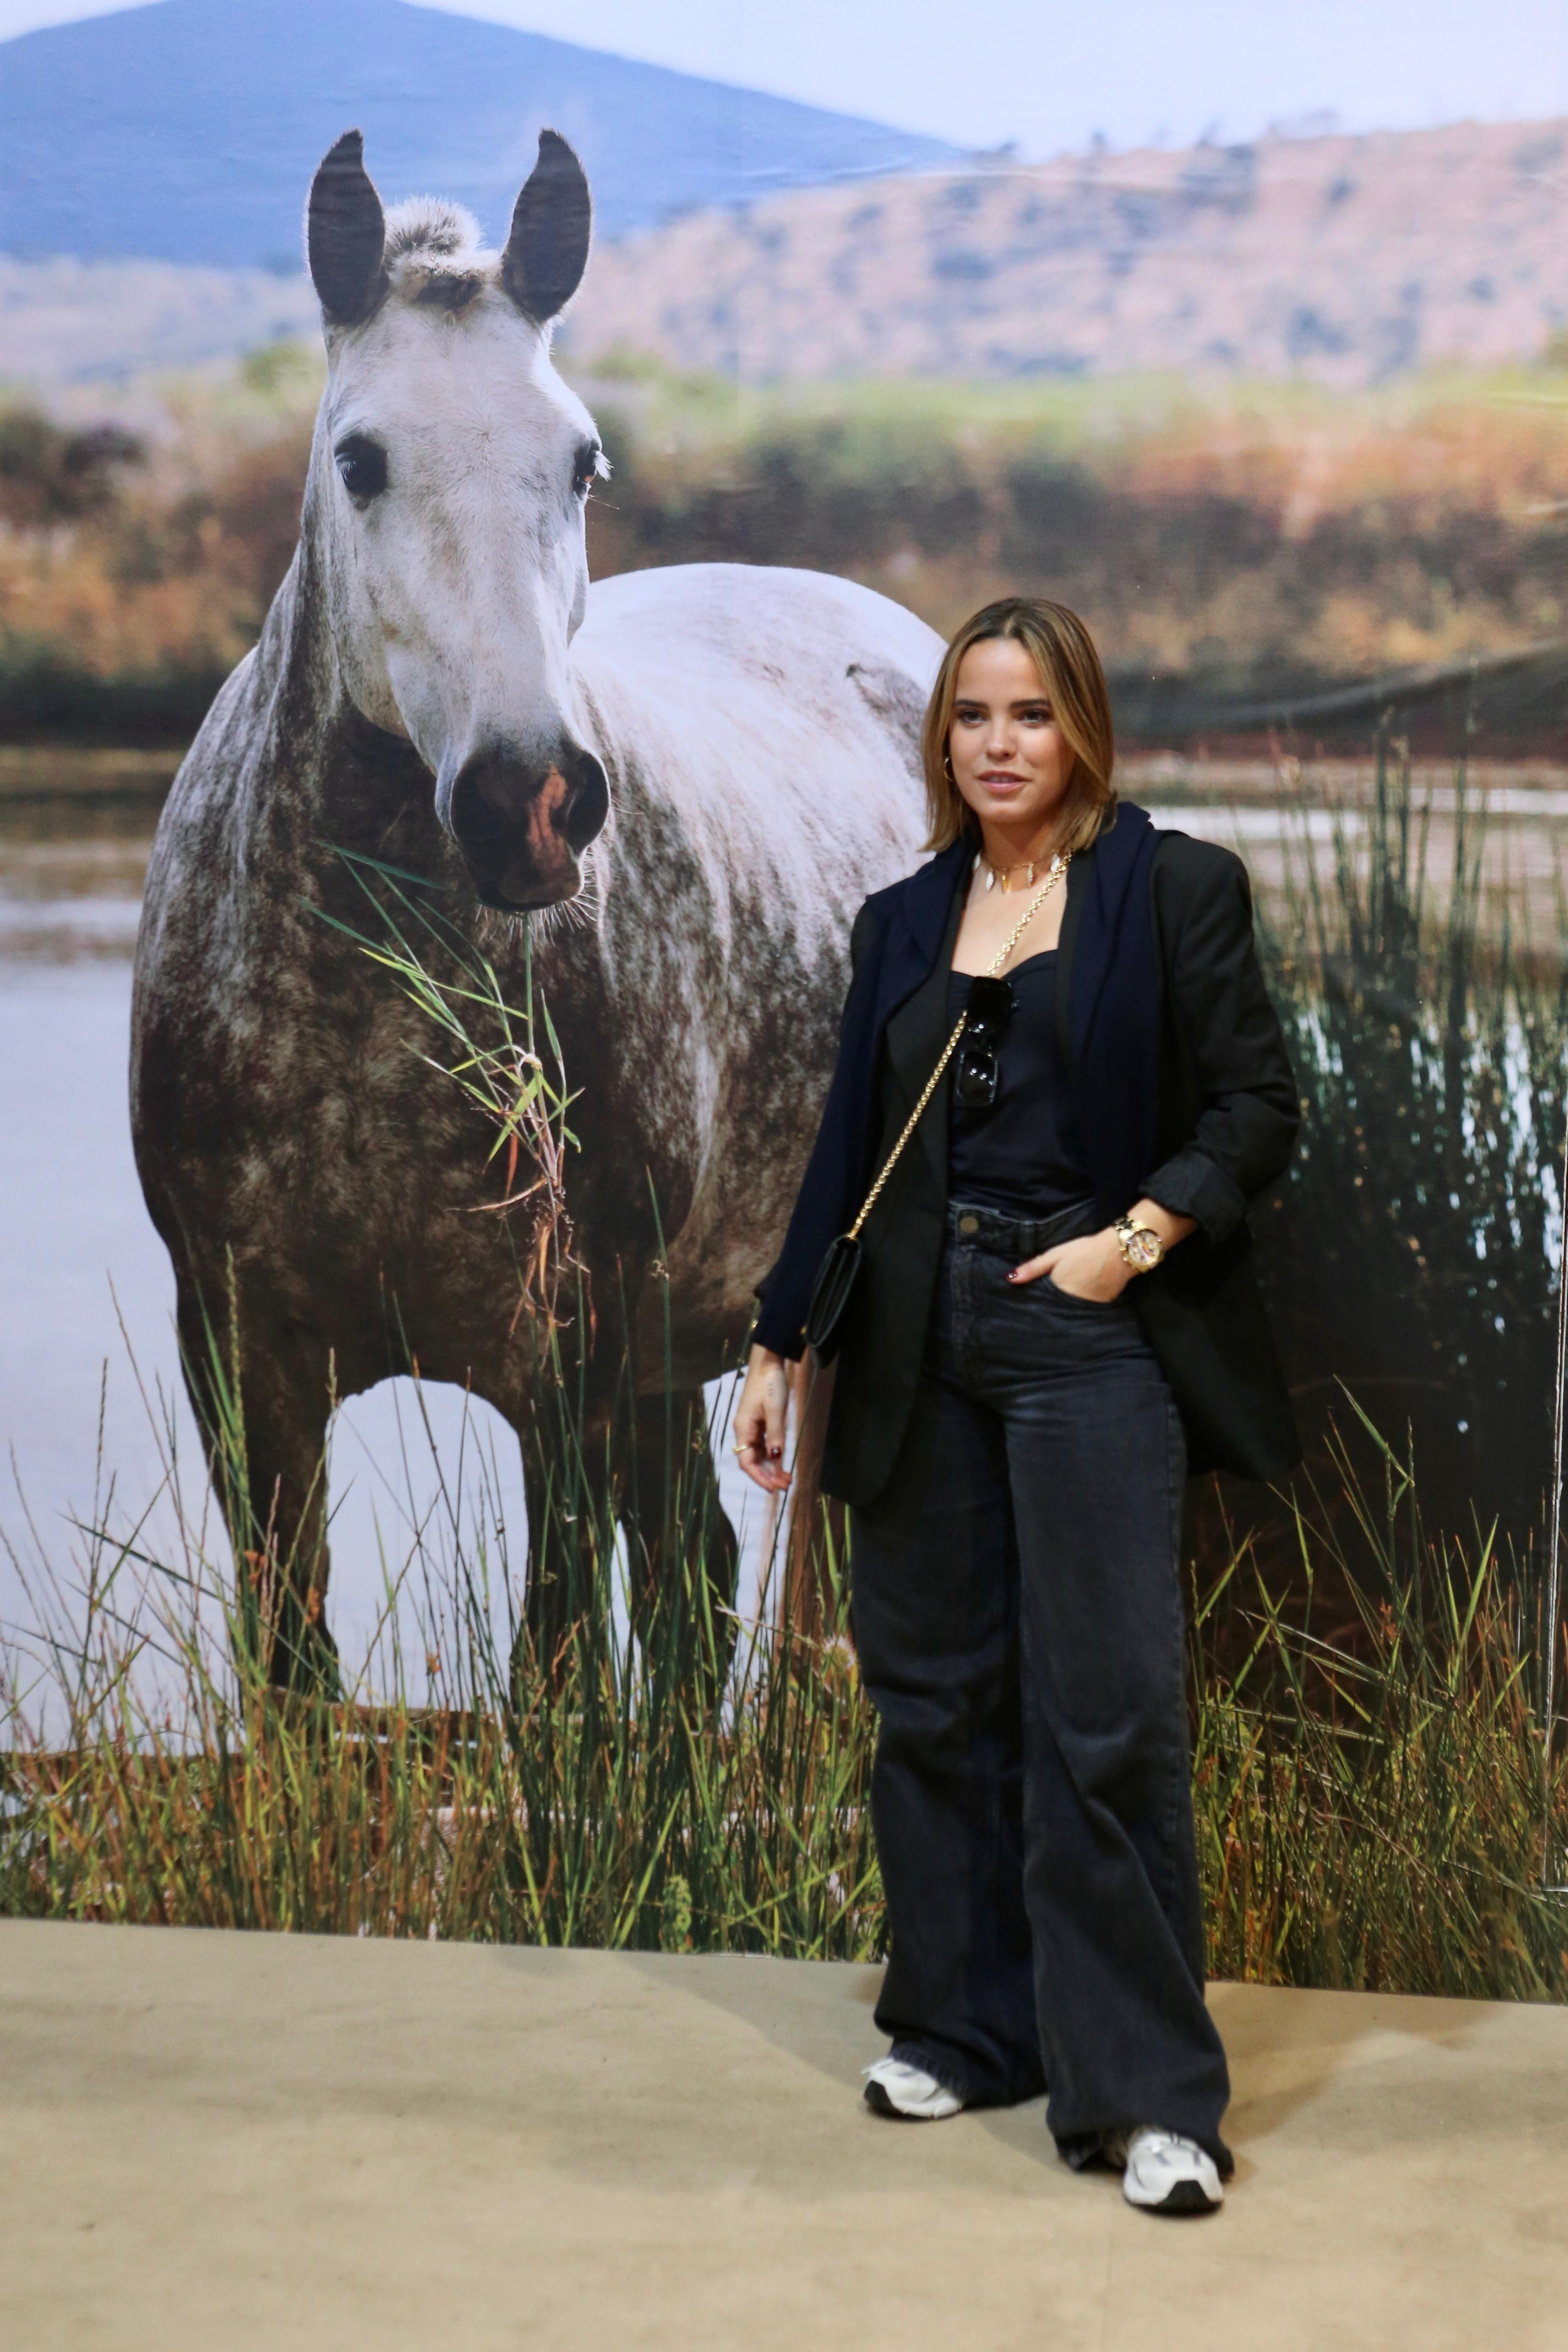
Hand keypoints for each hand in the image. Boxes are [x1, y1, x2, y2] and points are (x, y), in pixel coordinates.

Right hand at [732, 1345, 792, 1490]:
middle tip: (786, 1486)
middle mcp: (744, 1430)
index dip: (759, 1477)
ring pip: (759, 1455)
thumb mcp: (774, 1409)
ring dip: (771, 1468)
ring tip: (787, 1479)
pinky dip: (773, 1456)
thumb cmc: (770, 1384)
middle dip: (767, 1475)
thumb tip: (776, 1458)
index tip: (773, 1488)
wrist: (768, 1363)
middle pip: (752, 1461)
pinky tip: (782, 1463)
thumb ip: (775, 1434)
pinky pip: (764, 1445)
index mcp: (743, 1428)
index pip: (747, 1461)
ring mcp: (751, 1427)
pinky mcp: (759, 1423)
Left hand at [1007, 1227, 1129, 1301]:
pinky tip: (1083, 1300)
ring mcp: (1088, 1307)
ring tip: (1067, 1302)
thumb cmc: (1084, 1249)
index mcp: (1057, 1290)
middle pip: (1056, 1310)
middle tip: (1051, 1303)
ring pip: (1071, 1313)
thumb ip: (1033, 1268)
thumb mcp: (1055, 1254)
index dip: (1038, 1304)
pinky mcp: (1102, 1306)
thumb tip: (1009, 1279)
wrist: (1119, 1251)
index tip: (1032, 1305)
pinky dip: (1083, 1307)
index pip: (1042, 1304)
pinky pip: (1087, 1311)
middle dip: (1051, 1309)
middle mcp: (1071, 1302)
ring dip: (1068, 1309)